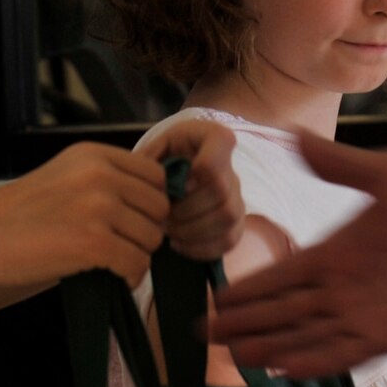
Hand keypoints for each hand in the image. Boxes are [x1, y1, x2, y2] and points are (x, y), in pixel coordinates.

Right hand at [0, 143, 169, 286]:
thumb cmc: (22, 215)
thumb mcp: (67, 176)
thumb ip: (107, 180)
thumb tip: (156, 204)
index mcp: (94, 154)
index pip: (155, 175)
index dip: (150, 202)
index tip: (133, 221)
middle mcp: (100, 174)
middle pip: (159, 206)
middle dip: (146, 230)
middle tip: (122, 245)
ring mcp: (98, 206)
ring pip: (152, 237)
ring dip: (137, 255)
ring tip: (111, 262)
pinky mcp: (94, 241)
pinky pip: (137, 263)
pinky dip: (130, 277)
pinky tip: (112, 277)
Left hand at [140, 119, 245, 260]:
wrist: (182, 166)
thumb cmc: (168, 153)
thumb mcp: (157, 145)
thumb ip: (149, 158)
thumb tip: (149, 182)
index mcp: (214, 139)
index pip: (219, 151)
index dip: (199, 172)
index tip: (178, 185)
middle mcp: (232, 168)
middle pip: (222, 191)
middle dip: (187, 210)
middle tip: (162, 217)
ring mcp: (237, 197)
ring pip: (228, 218)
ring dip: (193, 231)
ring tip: (168, 231)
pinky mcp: (237, 224)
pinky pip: (229, 240)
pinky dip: (201, 248)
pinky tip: (178, 243)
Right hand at [204, 132, 386, 375]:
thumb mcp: (384, 172)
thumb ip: (337, 164)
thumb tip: (293, 135)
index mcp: (338, 253)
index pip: (281, 276)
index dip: (249, 290)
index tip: (216, 300)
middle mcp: (344, 288)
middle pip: (283, 311)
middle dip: (245, 324)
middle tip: (205, 336)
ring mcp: (364, 313)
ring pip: (303, 335)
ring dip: (270, 347)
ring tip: (234, 358)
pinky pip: (340, 352)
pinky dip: (312, 361)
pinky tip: (285, 370)